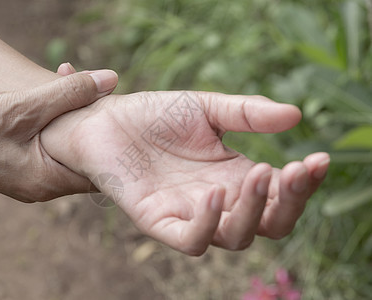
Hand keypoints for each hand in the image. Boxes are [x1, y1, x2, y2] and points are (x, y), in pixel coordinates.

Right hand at [0, 70, 117, 201]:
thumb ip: (69, 94)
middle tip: (98, 87)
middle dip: (93, 118)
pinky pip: (48, 142)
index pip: (101, 170)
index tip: (124, 113)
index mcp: (48, 180)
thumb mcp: (22, 106)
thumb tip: (110, 79)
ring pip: (66, 144)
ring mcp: (30, 176)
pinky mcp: (19, 164)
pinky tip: (55, 89)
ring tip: (72, 77)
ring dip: (72, 112)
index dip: (116, 141)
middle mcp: (43, 185)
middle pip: (85, 155)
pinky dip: (55, 118)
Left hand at [41, 91, 329, 254]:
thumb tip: (296, 116)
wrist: (104, 118)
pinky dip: (207, 224)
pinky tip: (214, 191)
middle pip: (269, 224)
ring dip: (254, 210)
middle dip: (289, 202)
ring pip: (235, 237)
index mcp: (234, 177)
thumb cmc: (155, 116)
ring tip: (259, 170)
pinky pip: (189, 240)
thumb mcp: (208, 108)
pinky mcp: (156, 220)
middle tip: (294, 169)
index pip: (281, 195)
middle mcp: (217, 202)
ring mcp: (188, 214)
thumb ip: (248, 113)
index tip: (318, 158)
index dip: (303, 184)